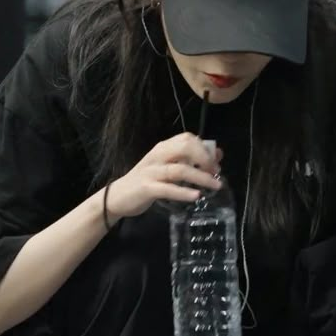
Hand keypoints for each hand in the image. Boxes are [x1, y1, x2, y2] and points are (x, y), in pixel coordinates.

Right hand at [105, 133, 222, 218]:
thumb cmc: (147, 181)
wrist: (118, 197)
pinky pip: (168, 188)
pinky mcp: (147, 188)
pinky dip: (184, 192)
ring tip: (215, 185)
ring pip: (179, 169)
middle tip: (217, 172)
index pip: (187, 138)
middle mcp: (158, 156)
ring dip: (200, 177)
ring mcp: (151, 171)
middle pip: (185, 148)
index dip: (204, 147)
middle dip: (205, 159)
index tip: (217, 160)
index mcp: (163, 148)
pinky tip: (196, 196)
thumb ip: (189, 161)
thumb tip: (216, 155)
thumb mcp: (168, 168)